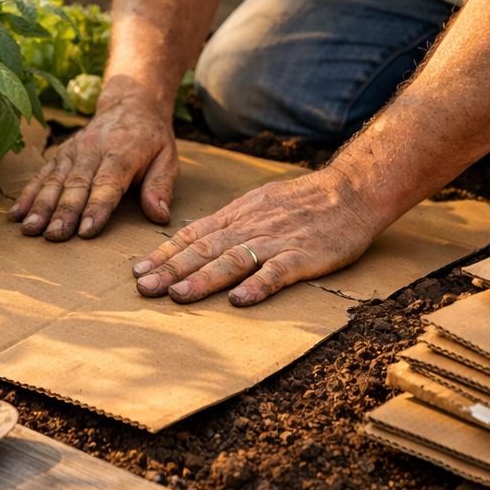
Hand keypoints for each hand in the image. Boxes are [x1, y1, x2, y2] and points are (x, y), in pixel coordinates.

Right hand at [8, 94, 177, 239]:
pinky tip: (16, 214)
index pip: (107, 183)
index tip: (86, 230)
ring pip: (55, 179)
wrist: (130, 104)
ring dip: (41, 205)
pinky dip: (28, 193)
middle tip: (53, 236)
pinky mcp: (61, 153)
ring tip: (30, 229)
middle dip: (64, 211)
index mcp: (123, 152)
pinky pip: (43, 173)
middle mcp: (94, 149)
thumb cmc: (151, 139)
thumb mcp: (168, 158)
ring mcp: (74, 150)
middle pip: (77, 184)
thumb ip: (161, 186)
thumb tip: (159, 216)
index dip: (97, 207)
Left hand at [132, 166, 388, 306]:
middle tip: (144, 288)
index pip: (194, 234)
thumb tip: (196, 239)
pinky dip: (258, 285)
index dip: (165, 253)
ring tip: (178, 295)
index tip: (138, 270)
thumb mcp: (260, 203)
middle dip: (172, 269)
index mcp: (239, 215)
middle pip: (205, 249)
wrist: (351, 190)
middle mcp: (251, 226)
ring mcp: (277, 241)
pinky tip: (240, 300)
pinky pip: (278, 271)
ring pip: (234, 260)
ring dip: (204, 278)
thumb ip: (231, 222)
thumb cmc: (304, 200)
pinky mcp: (304, 255)